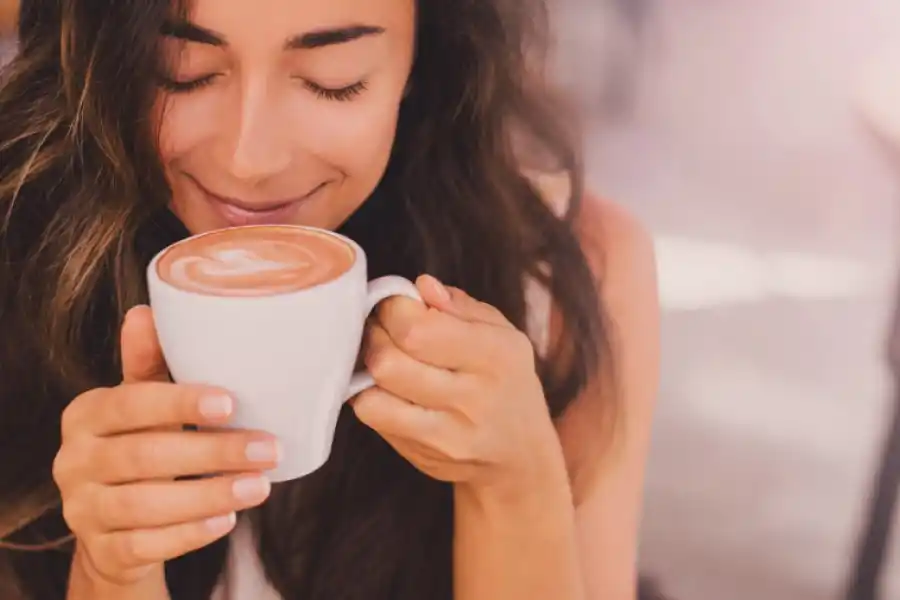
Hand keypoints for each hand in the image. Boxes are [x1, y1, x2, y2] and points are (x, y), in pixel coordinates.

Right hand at [54, 306, 280, 590]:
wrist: (115, 525)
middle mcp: (74, 461)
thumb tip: (147, 311)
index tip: (231, 404)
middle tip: (268, 448)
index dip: (180, 403)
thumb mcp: (142, 405)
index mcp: (86, 414)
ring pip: (146, 504)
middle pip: (144, 456)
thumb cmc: (140, 446)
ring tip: (260, 486)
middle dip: (212, 452)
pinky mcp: (102, 550)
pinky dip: (189, 534)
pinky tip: (227, 520)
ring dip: (209, 494)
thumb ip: (148, 364)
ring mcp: (82, 510)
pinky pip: (144, 545)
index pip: (130, 403)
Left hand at [352, 276, 567, 499]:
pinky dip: (368, 394)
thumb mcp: (502, 335)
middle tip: (383, 327)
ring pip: (374, 393)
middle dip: (375, 334)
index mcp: (497, 356)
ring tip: (383, 354)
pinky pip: (373, 417)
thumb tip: (421, 286)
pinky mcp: (423, 455)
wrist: (521, 457)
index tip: (398, 305)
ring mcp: (447, 434)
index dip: (394, 309)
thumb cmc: (506, 382)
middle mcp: (474, 398)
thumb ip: (461, 307)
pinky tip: (384, 385)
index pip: (418, 329)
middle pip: (389, 361)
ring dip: (368, 366)